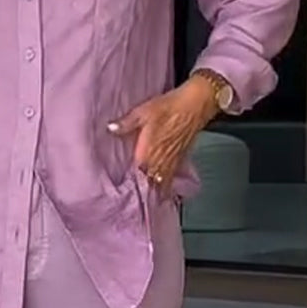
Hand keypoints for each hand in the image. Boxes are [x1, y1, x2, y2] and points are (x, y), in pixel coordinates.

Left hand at [108, 78, 218, 196]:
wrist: (196, 104)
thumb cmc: (170, 107)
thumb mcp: (143, 112)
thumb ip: (126, 123)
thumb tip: (110, 129)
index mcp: (148, 152)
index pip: (137, 175)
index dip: (132, 186)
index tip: (124, 194)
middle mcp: (160, 160)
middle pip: (151, 183)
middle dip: (144, 192)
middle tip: (137, 204)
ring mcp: (172, 161)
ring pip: (162, 183)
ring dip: (156, 191)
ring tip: (150, 202)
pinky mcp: (181, 158)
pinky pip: (173, 176)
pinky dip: (168, 184)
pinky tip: (165, 190)